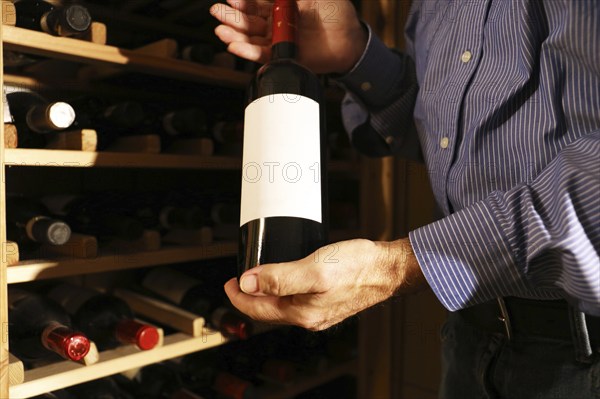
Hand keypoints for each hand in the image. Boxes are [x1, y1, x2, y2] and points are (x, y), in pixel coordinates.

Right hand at [209, 0, 367, 73]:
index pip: (257, 3)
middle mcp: (278, 24)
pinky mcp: (284, 56)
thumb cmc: (336, 12)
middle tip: (217, 10)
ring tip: (220, 29)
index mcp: (282, 7)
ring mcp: (280, 40)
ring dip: (235, 34)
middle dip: (232, 16)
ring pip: (252, 38)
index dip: (243, 0)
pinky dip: (247, 50)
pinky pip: (262, 54)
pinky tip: (235, 45)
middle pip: (249, 20)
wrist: (349, 40)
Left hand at [224, 238, 426, 330]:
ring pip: (282, 305)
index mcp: (302, 312)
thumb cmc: (358, 268)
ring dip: (266, 293)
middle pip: (268, 310)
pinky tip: (285, 278)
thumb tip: (248, 283)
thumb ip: (278, 278)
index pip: (258, 309)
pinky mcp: (329, 302)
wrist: (388, 270)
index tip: (228, 282)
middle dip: (249, 296)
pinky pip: (297, 300)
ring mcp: (320, 311)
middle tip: (238, 279)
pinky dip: (283, 290)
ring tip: (256, 278)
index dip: (238, 296)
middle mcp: (309, 317)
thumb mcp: (313, 269)